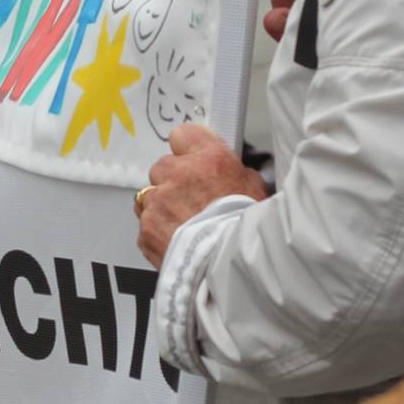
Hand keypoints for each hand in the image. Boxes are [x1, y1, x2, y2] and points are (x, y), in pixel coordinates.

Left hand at [137, 124, 268, 265]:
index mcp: (208, 158)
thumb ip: (236, 173)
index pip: (184, 134)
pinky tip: (178, 242)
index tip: (191, 158)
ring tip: (186, 226)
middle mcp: (178, 174)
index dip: (188, 149)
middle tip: (193, 201)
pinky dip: (158, 232)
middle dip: (174, 182)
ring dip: (164, 207)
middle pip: (163, 167)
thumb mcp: (256, 190)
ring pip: (151, 196)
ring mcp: (158, 202)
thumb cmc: (248, 231)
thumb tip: (231, 171)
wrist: (230, 269)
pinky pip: (147, 224)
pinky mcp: (146, 229)